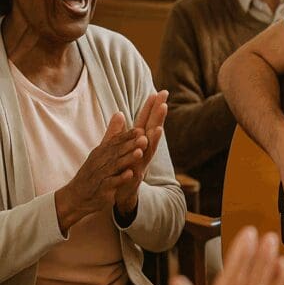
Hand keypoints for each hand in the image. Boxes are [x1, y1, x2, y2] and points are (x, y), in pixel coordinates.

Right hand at [55, 112, 146, 231]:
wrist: (76, 197)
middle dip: (130, 145)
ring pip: (115, 166)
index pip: (115, 141)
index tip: (140, 129)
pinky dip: (120, 178)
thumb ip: (112, 134)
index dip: (127, 136)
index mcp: (101, 152)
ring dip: (127, 159)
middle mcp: (100, 162)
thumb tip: (120, 113)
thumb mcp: (101, 152)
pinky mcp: (101, 189)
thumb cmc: (93, 173)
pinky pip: (111, 183)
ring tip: (140, 153)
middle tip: (144, 138)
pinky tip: (130, 174)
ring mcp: (100, 176)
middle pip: (116, 152)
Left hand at [114, 91, 168, 217]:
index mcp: (139, 142)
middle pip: (152, 128)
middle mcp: (144, 150)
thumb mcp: (118, 147)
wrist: (119, 193)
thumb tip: (119, 113)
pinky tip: (149, 141)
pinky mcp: (137, 173)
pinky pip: (143, 161)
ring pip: (151, 144)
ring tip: (160, 118)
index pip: (146, 121)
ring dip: (156, 131)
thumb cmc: (122, 169)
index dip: (152, 107)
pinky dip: (147, 151)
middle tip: (164, 98)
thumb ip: (118, 132)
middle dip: (158, 114)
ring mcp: (143, 161)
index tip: (158, 91)